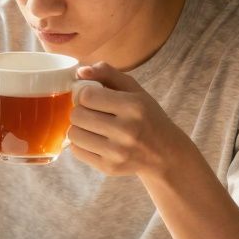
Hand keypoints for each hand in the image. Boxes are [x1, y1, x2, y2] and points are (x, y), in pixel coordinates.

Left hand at [68, 62, 191, 177]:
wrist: (164, 154)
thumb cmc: (147, 117)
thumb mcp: (134, 90)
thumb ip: (107, 73)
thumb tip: (80, 71)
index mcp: (134, 106)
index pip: (87, 95)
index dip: (83, 93)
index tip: (90, 96)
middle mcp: (127, 130)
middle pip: (77, 115)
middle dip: (80, 110)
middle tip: (91, 112)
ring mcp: (117, 152)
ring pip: (74, 134)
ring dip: (79, 128)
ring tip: (92, 126)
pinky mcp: (109, 168)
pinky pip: (77, 151)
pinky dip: (81, 144)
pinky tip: (94, 140)